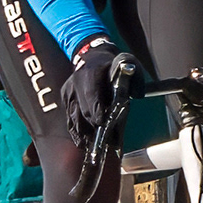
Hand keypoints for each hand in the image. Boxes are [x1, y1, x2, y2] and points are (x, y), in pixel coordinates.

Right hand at [63, 35, 134, 150]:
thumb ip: (133, 78)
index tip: (102, 122)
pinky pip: (69, 118)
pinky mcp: (66, 99)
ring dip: (84, 133)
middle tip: (104, 141)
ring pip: (74, 117)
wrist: (91, 55)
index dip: (96, 109)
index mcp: (90, 73)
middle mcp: (76, 82)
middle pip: (83, 110)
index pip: (91, 93)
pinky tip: (82, 143)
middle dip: (94, 126)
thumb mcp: (126, 63)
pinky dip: (76, 132)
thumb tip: (137, 95)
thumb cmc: (111, 63)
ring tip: (92, 146)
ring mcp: (69, 92)